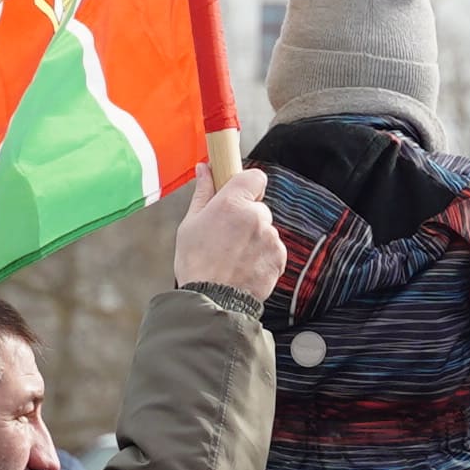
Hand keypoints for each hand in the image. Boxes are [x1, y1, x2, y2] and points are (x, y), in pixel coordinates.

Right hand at [173, 168, 283, 298]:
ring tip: (233, 258)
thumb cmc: (196, 263)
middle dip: (246, 218)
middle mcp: (255, 217)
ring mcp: (270, 238)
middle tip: (226, 237)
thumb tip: (205, 169)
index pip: (255, 176)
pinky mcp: (279, 257)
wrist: (211, 301)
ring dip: (254, 239)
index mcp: (232, 203)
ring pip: (266, 230)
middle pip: (258, 207)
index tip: (239, 196)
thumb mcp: (190, 224)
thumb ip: (203, 192)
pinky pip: (273, 250)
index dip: (248, 185)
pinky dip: (262, 256)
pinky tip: (244, 267)